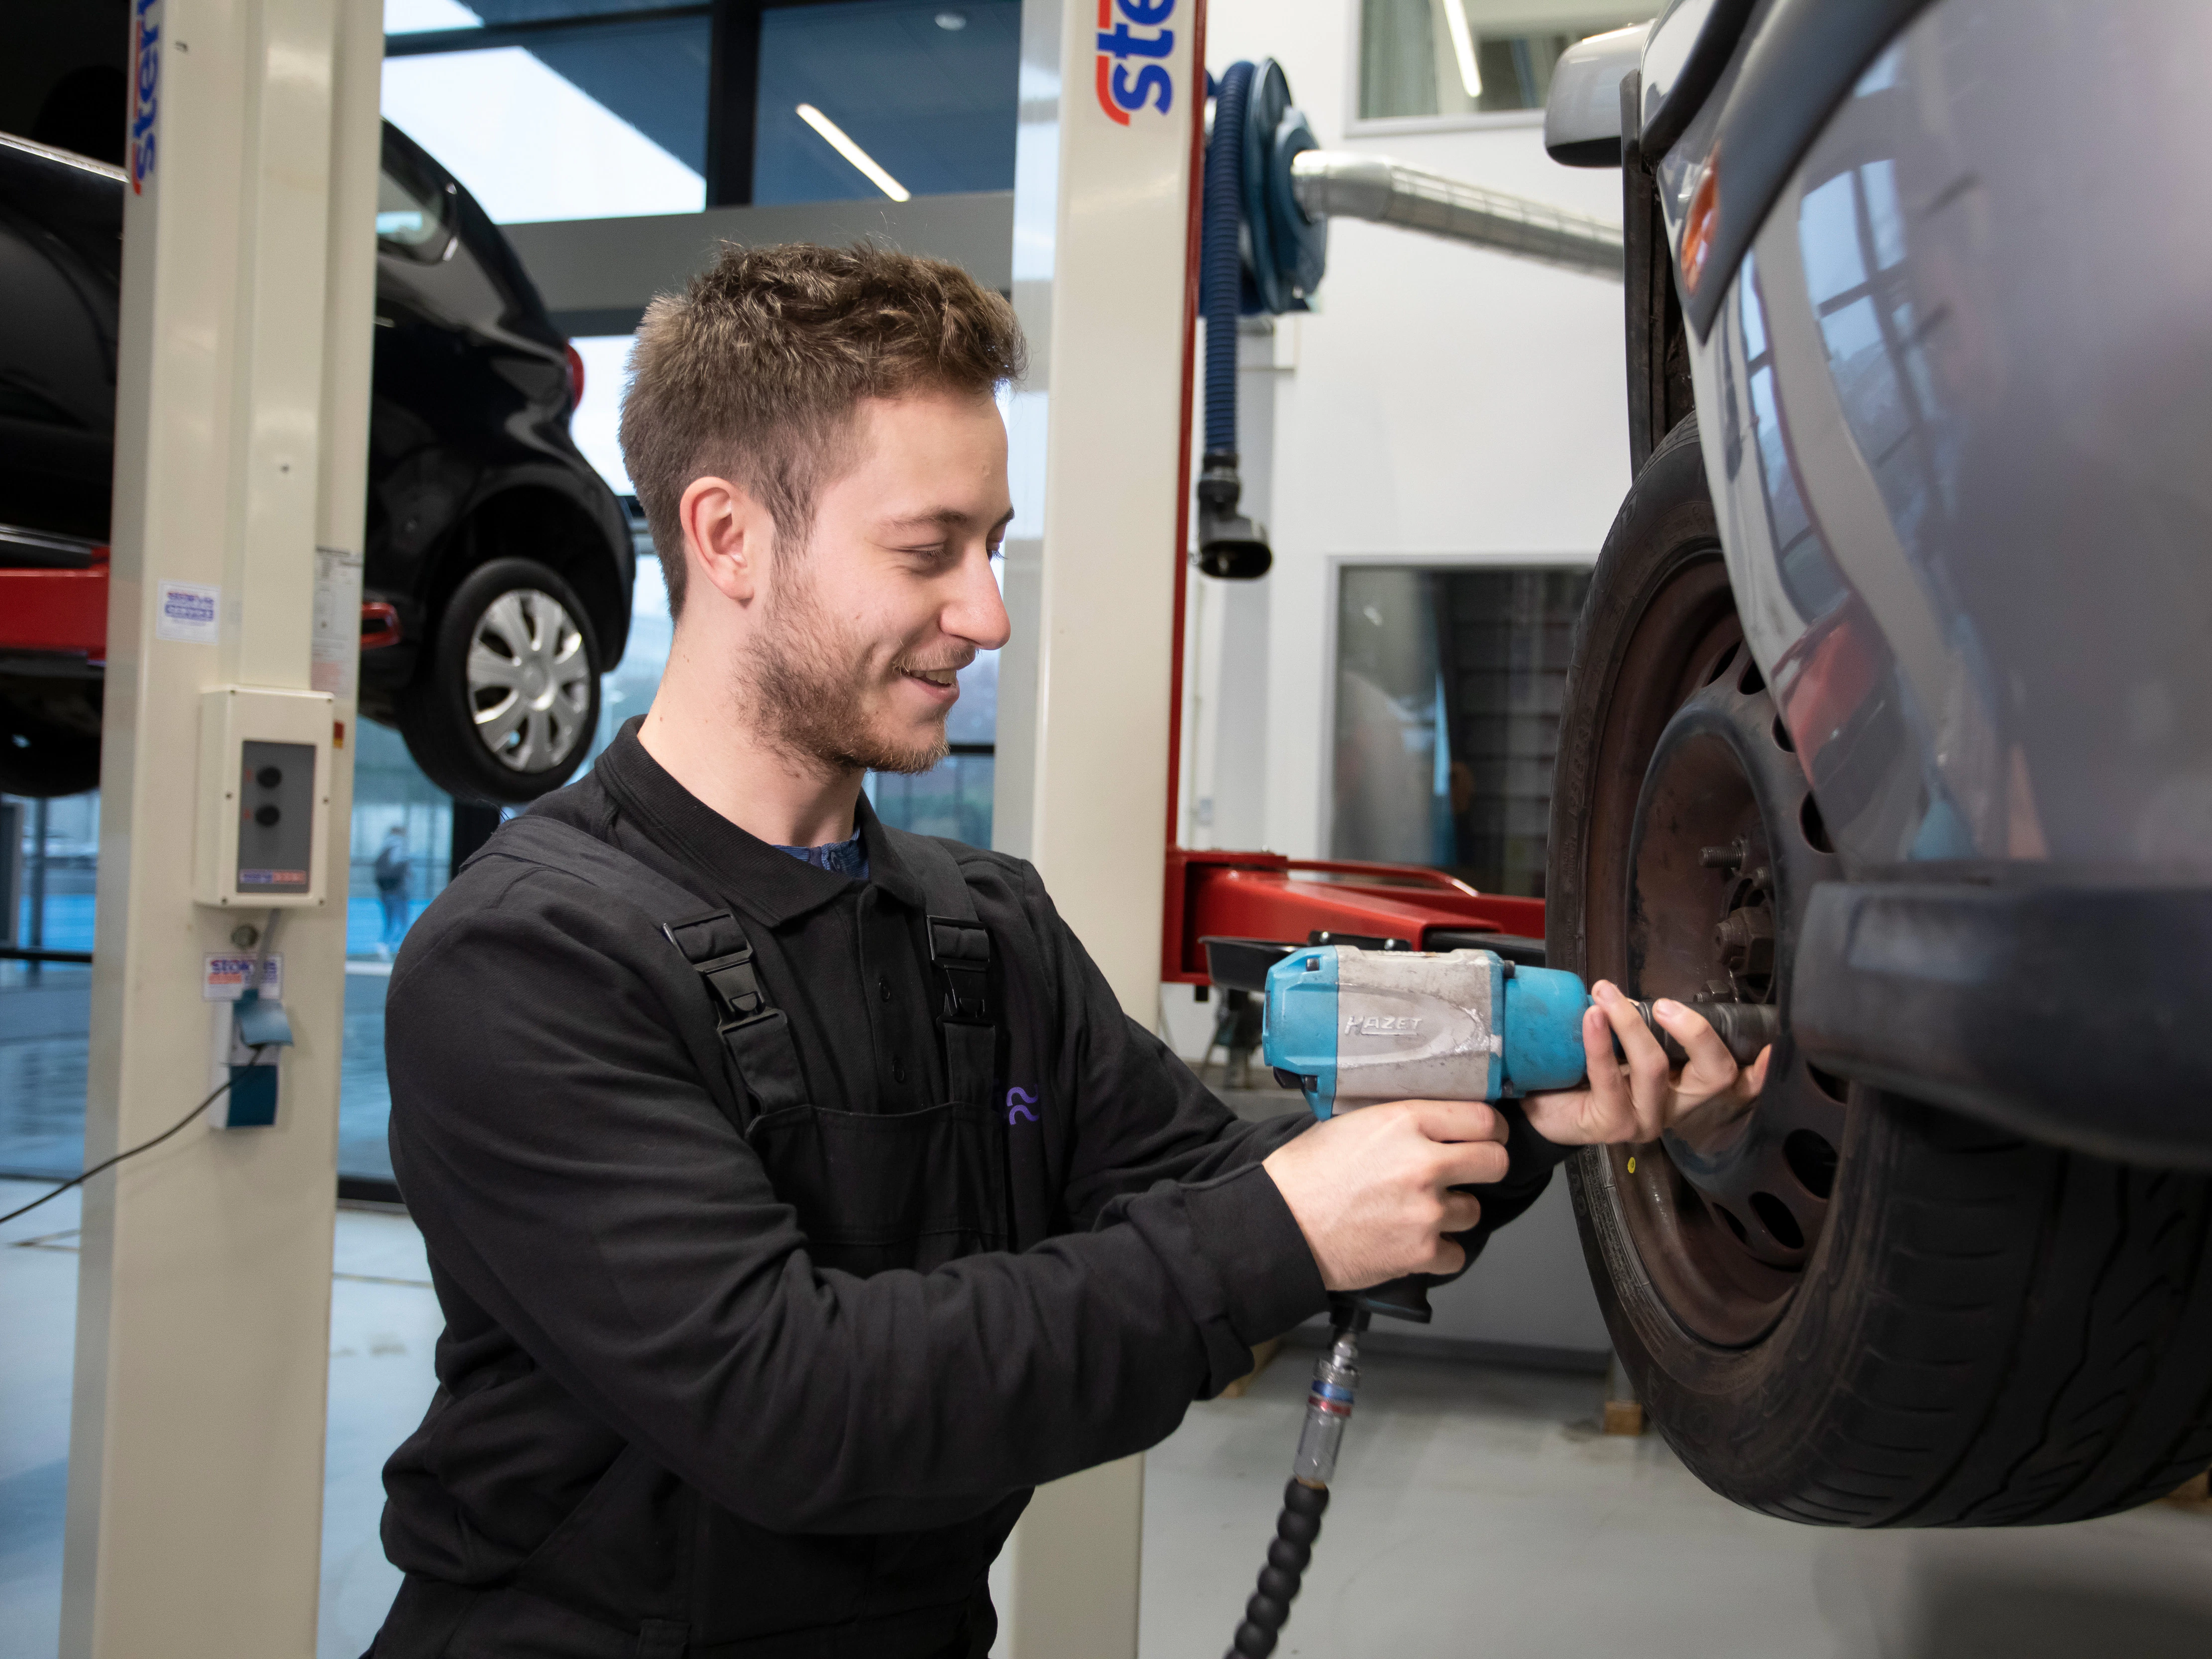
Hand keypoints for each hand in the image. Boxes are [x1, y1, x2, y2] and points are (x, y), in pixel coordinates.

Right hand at [1261, 1100, 1509, 1290]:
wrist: (1278, 1224)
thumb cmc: (1304, 1174)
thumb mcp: (1351, 1123)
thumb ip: (1400, 1122)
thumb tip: (1433, 1123)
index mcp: (1406, 1122)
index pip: (1483, 1118)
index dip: (1490, 1129)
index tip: (1487, 1136)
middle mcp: (1423, 1164)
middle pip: (1495, 1162)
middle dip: (1486, 1166)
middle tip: (1468, 1171)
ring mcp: (1426, 1211)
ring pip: (1474, 1210)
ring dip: (1453, 1212)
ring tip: (1417, 1211)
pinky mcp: (1420, 1252)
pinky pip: (1456, 1253)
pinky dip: (1438, 1251)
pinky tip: (1411, 1240)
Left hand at [1522, 980, 1771, 1146]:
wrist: (1538, 1107)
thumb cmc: (1582, 1073)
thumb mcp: (1618, 1047)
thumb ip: (1641, 1027)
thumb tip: (1638, 995)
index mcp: (1686, 1087)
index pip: (1735, 1084)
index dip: (1760, 1072)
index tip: (1772, 1047)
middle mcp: (1676, 1109)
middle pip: (1714, 1074)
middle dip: (1696, 1032)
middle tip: (1662, 1003)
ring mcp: (1648, 1121)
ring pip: (1655, 1068)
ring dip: (1630, 1023)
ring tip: (1606, 993)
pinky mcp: (1614, 1126)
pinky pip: (1611, 1078)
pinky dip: (1600, 1041)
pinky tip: (1592, 1016)